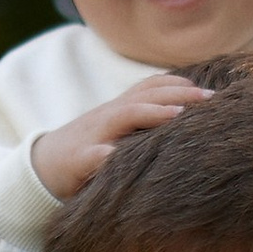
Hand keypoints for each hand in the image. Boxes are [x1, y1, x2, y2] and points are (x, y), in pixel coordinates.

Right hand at [30, 76, 209, 201]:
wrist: (42, 167)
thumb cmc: (89, 151)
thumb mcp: (117, 134)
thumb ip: (143, 126)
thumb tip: (184, 124)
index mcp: (119, 109)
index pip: (151, 86)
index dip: (179, 85)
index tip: (209, 90)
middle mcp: (109, 116)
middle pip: (145, 96)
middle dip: (178, 95)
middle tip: (210, 99)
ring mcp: (94, 135)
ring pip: (124, 116)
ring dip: (152, 113)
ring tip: (178, 116)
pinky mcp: (79, 159)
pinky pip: (95, 156)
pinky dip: (110, 155)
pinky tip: (124, 156)